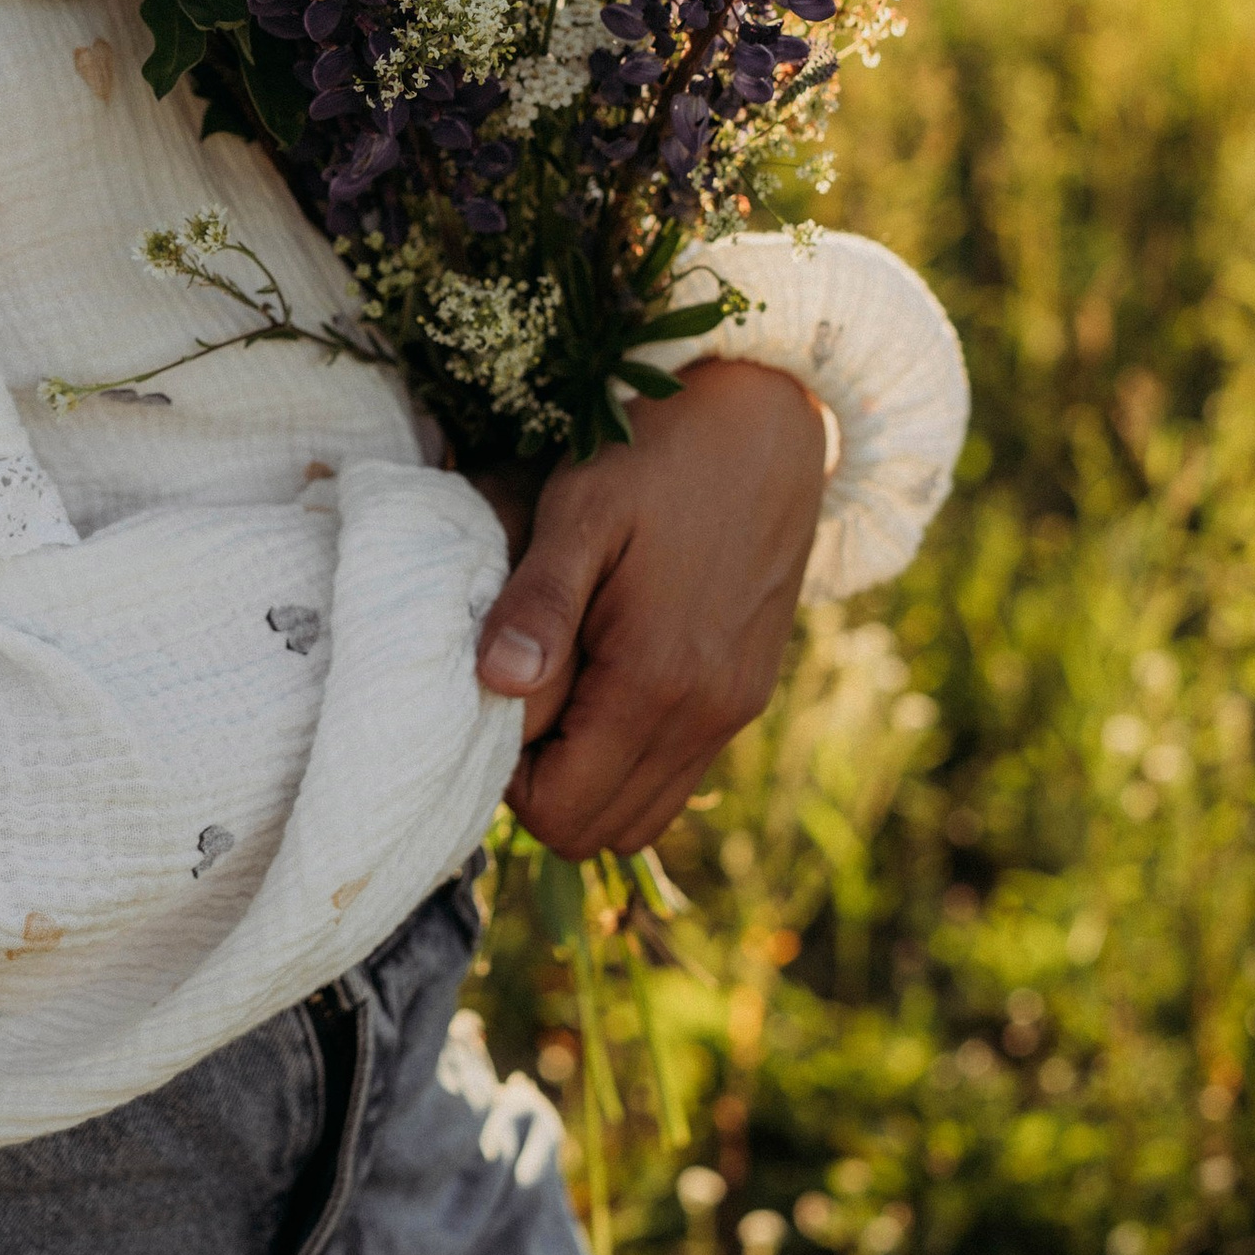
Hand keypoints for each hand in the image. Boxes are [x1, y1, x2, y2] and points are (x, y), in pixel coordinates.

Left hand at [469, 360, 827, 856]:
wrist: (767, 424)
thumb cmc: (657, 456)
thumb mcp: (582, 511)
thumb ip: (539, 603)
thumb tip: (495, 686)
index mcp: (654, 680)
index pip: (558, 808)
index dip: (504, 775)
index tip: (487, 702)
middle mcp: (703, 716)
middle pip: (597, 830)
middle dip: (541, 787)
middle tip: (516, 700)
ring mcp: (732, 712)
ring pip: (641, 816)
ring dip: (586, 780)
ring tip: (557, 693)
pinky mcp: (746, 697)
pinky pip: (677, 777)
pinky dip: (629, 761)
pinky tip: (603, 683)